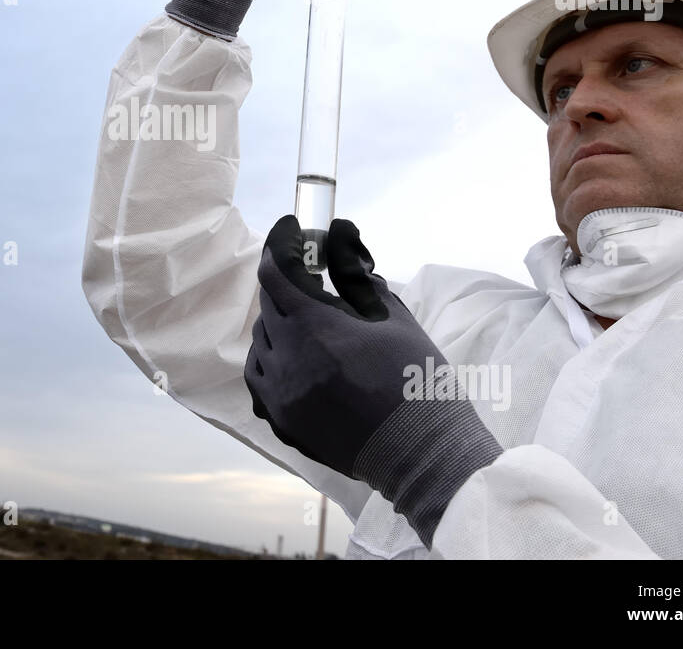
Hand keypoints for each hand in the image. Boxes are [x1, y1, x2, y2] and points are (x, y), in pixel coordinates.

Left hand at [244, 215, 502, 548]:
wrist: (423, 454)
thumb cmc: (418, 382)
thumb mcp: (394, 317)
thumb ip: (358, 275)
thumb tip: (339, 233)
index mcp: (318, 330)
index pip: (278, 271)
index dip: (282, 243)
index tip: (292, 229)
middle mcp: (289, 361)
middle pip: (270, 304)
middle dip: (289, 282)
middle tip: (313, 276)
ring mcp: (280, 395)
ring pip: (261, 341)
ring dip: (280, 321)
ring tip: (311, 320)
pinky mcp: (282, 421)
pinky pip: (259, 377)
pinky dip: (270, 358)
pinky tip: (294, 355)